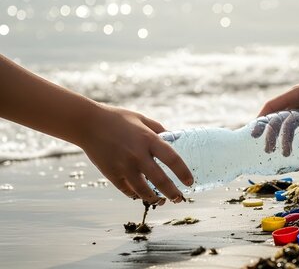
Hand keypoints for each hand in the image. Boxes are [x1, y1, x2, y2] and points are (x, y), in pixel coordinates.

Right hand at [78, 105, 193, 203]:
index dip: (184, 173)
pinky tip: (142, 195)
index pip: (173, 159)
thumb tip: (176, 138)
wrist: (88, 124)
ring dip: (155, 199)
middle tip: (179, 198)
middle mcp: (138, 155)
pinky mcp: (111, 174)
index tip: (190, 182)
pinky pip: (127, 190)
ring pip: (143, 191)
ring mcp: (123, 166)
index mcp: (149, 139)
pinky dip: (136, 195)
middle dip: (173, 193)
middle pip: (161, 181)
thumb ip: (159, 130)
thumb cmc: (118, 119)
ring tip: (162, 201)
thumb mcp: (142, 119)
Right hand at [259, 74, 298, 144]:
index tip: (255, 133)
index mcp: (294, 94)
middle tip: (270, 149)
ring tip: (286, 152)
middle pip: (281, 118)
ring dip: (289, 136)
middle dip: (274, 133)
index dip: (261, 120)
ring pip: (294, 123)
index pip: (271, 107)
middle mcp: (298, 100)